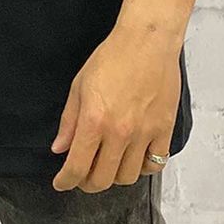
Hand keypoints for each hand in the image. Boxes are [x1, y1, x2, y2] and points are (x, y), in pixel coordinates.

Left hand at [50, 19, 181, 191]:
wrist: (147, 40)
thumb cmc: (112, 56)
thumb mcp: (80, 85)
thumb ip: (70, 120)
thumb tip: (60, 147)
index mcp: (95, 120)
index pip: (77, 167)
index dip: (65, 181)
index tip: (61, 182)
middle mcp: (120, 132)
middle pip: (102, 180)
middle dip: (87, 183)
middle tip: (82, 175)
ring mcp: (144, 133)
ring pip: (128, 177)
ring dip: (114, 176)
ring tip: (108, 164)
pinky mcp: (164, 130)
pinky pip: (154, 165)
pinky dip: (142, 167)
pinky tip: (133, 157)